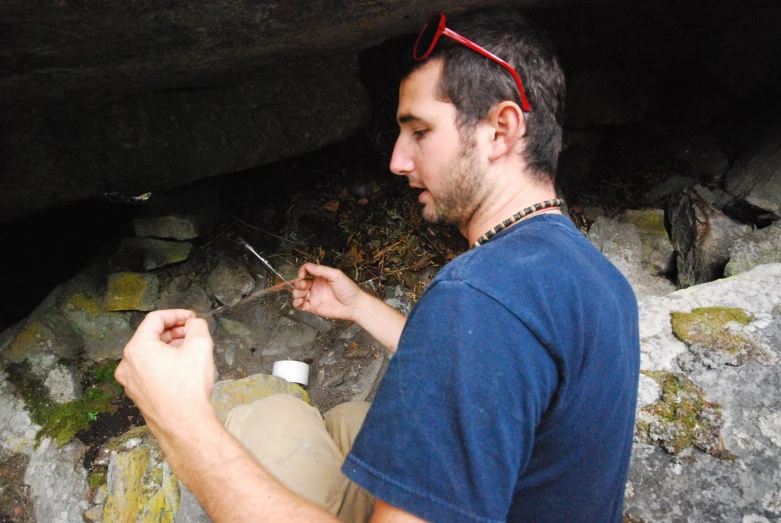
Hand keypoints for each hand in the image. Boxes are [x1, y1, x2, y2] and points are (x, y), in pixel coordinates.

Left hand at [115, 310, 216, 436]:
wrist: (184, 426)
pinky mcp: (137, 393)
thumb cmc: (189, 389)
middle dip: (174, 331)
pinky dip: (163, 362)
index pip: (155, 319)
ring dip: (169, 347)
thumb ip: (197, 326)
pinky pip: (148, 369)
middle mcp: (127, 364)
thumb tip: (193, 324)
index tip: (192, 318)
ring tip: (190, 350)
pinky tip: (181, 367)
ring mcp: (129, 381)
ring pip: (149, 353)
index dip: (176, 314)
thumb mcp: (200, 346)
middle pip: (150, 336)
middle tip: (193, 333)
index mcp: (137, 348)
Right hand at [291, 263, 364, 321]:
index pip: (306, 271)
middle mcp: (316, 286)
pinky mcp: (313, 307)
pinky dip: (296, 303)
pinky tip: (299, 302)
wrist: (353, 305)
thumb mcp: (335, 275)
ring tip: (302, 295)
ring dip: (296, 293)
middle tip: (304, 286)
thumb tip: (308, 266)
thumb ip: (321, 270)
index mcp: (320, 277)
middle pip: (300, 282)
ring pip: (298, 293)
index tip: (302, 275)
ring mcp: (314, 297)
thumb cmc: (348, 289)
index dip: (301, 272)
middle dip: (298, 283)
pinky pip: (300, 305)